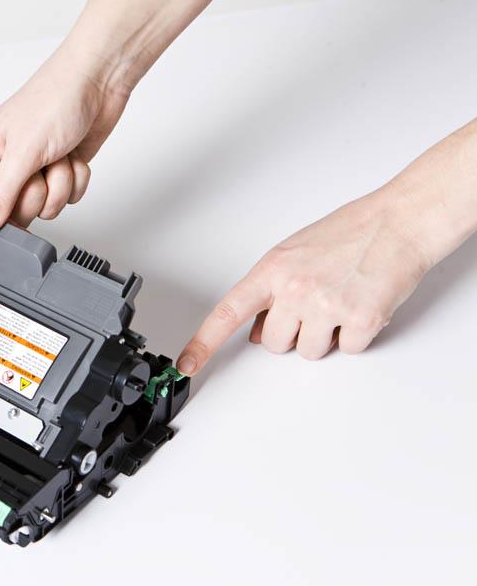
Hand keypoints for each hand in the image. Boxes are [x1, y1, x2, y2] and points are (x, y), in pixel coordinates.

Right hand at [0, 47, 129, 241]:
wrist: (98, 81)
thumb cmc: (54, 100)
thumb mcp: (21, 154)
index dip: (2, 214)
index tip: (20, 197)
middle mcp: (5, 166)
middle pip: (17, 214)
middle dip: (38, 192)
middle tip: (41, 165)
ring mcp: (35, 171)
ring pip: (47, 208)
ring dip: (60, 183)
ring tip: (58, 153)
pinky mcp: (60, 173)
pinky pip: (69, 199)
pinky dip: (76, 179)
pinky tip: (72, 153)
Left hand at [176, 188, 433, 374]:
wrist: (399, 222)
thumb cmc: (350, 232)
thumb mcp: (295, 254)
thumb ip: (271, 292)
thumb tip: (258, 333)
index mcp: (273, 270)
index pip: (227, 312)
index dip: (203, 343)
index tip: (187, 364)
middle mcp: (294, 289)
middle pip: (274, 345)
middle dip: (292, 334)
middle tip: (314, 306)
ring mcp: (327, 305)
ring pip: (309, 352)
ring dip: (324, 337)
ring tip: (340, 302)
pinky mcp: (360, 318)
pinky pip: (348, 349)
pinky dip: (356, 336)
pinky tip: (362, 306)